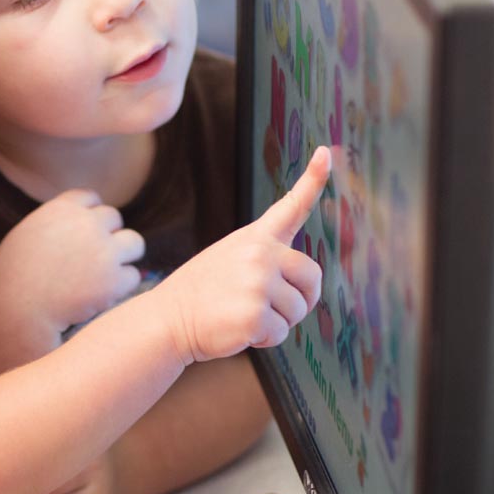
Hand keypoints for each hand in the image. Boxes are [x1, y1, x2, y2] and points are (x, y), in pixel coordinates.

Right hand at [0, 190, 144, 331]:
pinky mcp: (114, 280)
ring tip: (104, 275)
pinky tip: (99, 297)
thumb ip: (54, 223)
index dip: (90, 215)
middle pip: (114, 217)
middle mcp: (86, 224)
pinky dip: (120, 287)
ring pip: (135, 243)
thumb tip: (79, 220)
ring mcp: (103, 251)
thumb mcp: (25, 236)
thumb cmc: (12, 279)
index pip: (90, 197)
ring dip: (123, 256)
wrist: (16, 313)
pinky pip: (132, 275)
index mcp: (61, 209)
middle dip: (107, 236)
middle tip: (93, 259)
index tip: (83, 234)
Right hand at [154, 147, 329, 363]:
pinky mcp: (255, 314)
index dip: (313, 179)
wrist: (166, 319)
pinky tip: (237, 331)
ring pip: (298, 310)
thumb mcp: (228, 261)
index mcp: (254, 238)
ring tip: (241, 316)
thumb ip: (264, 261)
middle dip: (299, 300)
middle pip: (312, 278)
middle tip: (266, 308)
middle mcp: (259, 254)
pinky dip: (264, 340)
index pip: (290, 205)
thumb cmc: (200, 295)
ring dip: (277, 323)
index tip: (326, 152)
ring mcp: (257, 283)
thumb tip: (302, 281)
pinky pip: (282, 333)